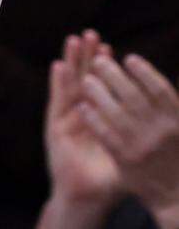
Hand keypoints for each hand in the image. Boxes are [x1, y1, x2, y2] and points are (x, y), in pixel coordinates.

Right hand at [45, 32, 122, 208]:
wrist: (85, 195)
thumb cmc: (108, 178)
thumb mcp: (128, 153)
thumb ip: (136, 136)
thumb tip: (159, 122)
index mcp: (98, 117)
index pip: (103, 86)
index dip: (104, 66)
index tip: (111, 46)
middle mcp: (80, 113)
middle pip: (85, 78)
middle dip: (88, 56)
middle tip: (91, 34)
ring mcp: (67, 118)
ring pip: (71, 84)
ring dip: (71, 61)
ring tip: (73, 40)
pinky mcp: (56, 126)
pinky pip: (58, 100)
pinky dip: (58, 82)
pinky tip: (59, 65)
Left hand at [79, 50, 178, 223]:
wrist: (175, 194)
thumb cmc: (175, 153)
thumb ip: (168, 105)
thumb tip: (159, 75)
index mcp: (177, 121)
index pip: (161, 90)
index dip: (145, 72)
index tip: (129, 57)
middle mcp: (161, 132)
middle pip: (134, 96)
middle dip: (114, 75)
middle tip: (98, 60)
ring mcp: (143, 146)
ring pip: (116, 113)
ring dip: (99, 93)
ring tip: (85, 78)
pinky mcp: (125, 160)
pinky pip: (105, 135)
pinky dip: (93, 119)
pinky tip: (82, 106)